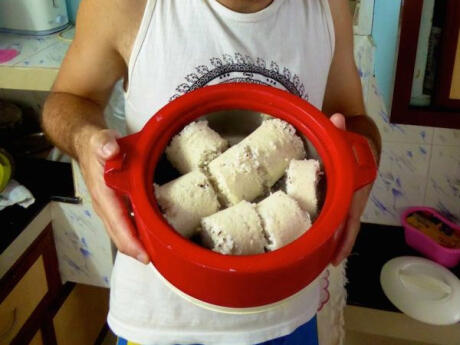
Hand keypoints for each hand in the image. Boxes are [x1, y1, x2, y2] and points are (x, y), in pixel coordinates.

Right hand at [75, 128, 149, 263]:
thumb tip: (110, 150)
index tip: (145, 256)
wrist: (88, 145)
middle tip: (161, 260)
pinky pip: (129, 223)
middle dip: (138, 250)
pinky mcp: (118, 206)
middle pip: (121, 235)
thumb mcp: (100, 140)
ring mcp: (112, 208)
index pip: (117, 223)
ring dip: (141, 243)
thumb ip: (104, 144)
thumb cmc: (96, 146)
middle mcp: (106, 206)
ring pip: (125, 232)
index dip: (131, 242)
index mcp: (103, 195)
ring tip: (163, 252)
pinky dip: (141, 231)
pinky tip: (157, 233)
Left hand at [329, 113, 372, 265]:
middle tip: (326, 263)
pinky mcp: (342, 192)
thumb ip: (341, 126)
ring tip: (320, 255)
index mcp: (358, 184)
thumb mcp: (349, 130)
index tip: (337, 256)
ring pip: (343, 220)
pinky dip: (330, 224)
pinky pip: (336, 211)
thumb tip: (338, 117)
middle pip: (347, 224)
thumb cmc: (355, 133)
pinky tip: (318, 231)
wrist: (361, 129)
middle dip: (338, 244)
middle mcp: (356, 193)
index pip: (351, 215)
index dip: (344, 237)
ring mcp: (349, 195)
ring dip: (334, 237)